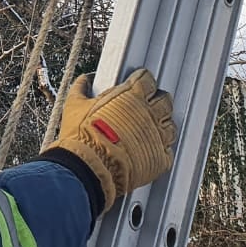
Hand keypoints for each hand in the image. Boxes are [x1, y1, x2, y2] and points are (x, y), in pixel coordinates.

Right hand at [47, 68, 175, 211]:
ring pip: (170, 126)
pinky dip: (159, 150)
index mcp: (130, 95)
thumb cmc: (82, 136)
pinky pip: (167, 151)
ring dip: (160, 126)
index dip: (141, 81)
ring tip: (146, 130)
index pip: (147, 79)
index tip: (136, 85)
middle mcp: (149, 113)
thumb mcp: (75, 104)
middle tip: (144, 107)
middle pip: (164, 100)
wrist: (89, 167)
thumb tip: (85, 80)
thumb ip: (81, 87)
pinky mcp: (160, 159)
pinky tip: (147, 150)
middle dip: (156, 101)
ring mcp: (157, 136)